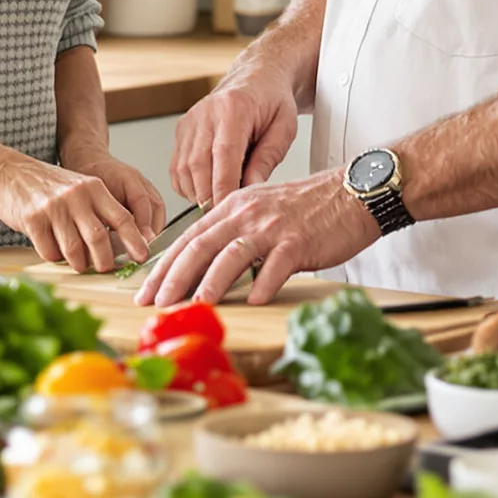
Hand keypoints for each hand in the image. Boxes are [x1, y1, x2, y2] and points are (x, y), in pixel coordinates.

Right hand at [0, 153, 154, 274]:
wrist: (8, 172)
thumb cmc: (49, 187)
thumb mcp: (80, 188)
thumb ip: (99, 210)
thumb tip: (122, 246)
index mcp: (94, 188)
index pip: (122, 217)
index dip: (135, 240)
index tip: (143, 256)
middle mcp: (76, 196)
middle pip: (99, 239)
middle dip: (105, 261)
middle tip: (105, 268)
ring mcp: (54, 207)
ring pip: (74, 250)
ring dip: (80, 264)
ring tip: (80, 264)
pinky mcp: (33, 219)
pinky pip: (49, 251)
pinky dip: (54, 257)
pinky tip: (54, 250)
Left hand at [136, 169, 378, 306]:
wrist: (352, 192)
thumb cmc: (308, 208)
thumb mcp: (262, 212)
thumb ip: (235, 233)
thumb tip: (209, 267)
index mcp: (233, 206)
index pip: (188, 237)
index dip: (164, 265)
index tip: (146, 290)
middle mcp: (247, 214)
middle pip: (200, 245)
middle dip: (174, 277)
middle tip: (156, 304)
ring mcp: (272, 227)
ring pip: (232, 254)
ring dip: (211, 282)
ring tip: (196, 305)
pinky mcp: (299, 240)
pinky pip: (277, 264)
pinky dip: (264, 283)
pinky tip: (255, 300)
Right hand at [170, 72, 299, 205]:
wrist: (256, 78)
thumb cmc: (272, 102)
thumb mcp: (284, 128)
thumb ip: (267, 159)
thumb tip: (249, 189)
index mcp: (234, 108)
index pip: (223, 155)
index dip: (223, 187)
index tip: (229, 210)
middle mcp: (205, 113)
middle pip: (198, 165)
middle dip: (209, 197)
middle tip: (225, 215)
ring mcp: (190, 121)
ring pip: (183, 169)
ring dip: (198, 193)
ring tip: (219, 202)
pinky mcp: (181, 130)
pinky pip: (177, 167)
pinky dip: (188, 186)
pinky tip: (206, 189)